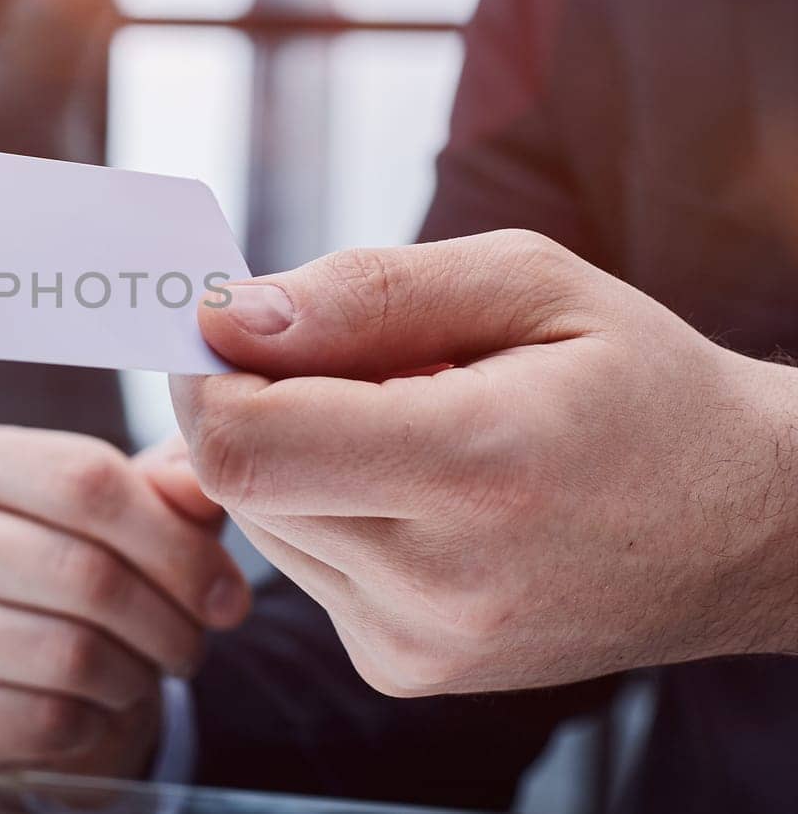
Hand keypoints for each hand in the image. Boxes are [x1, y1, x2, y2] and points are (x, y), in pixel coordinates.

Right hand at [0, 426, 250, 777]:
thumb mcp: (114, 519)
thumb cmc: (60, 577)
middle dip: (168, 621)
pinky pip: (39, 718)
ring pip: (67, 655)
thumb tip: (202, 478)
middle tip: (194, 645)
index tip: (227, 593)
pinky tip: (93, 708)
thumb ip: (165, 488)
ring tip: (144, 671)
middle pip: (84, 573)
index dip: (176, 543)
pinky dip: (91, 722)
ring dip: (134, 676)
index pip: (87, 480)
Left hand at [173, 229, 797, 697]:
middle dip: (248, 398)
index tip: (228, 320)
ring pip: (259, 521)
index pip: (246, 443)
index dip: (207, 371)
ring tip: (396, 418)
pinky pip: (303, 566)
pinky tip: (408, 481)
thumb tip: (232, 316)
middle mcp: (441, 581)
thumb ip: (367, 293)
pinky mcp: (406, 668)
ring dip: (290, 452)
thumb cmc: (641, 387)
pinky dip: (324, 505)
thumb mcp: (528, 283)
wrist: (743, 529)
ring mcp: (420, 643)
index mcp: (478, 466)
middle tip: (327, 353)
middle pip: (238, 481)